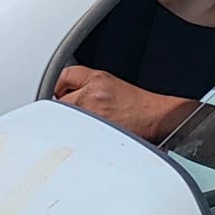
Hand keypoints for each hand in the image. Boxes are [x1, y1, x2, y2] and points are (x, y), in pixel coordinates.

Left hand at [55, 66, 197, 141]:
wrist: (157, 118)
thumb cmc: (139, 106)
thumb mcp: (113, 84)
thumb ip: (89, 86)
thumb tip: (65, 94)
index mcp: (98, 79)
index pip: (64, 75)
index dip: (59, 85)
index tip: (57, 93)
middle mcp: (93, 95)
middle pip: (58, 100)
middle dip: (61, 108)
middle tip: (68, 115)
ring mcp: (93, 115)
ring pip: (64, 120)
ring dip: (67, 125)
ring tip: (80, 128)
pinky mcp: (95, 134)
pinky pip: (75, 135)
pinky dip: (76, 138)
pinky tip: (87, 138)